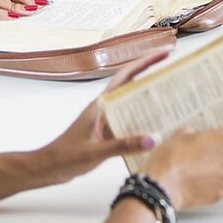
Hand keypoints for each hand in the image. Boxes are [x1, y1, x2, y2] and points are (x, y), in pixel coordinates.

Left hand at [35, 52, 168, 184]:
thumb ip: (122, 146)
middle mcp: (104, 108)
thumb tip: (152, 139)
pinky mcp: (107, 131)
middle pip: (132, 84)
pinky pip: (129, 118)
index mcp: (100, 105)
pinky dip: (143, 117)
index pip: (125, 76)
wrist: (47, 168)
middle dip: (152, 75)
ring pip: (132, 101)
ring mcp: (105, 119)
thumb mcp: (94, 152)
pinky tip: (156, 125)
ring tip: (172, 96)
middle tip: (175, 74)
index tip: (163, 54)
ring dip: (149, 96)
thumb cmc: (64, 157)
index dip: (145, 63)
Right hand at [144, 121, 222, 209]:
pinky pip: (220, 185)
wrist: (163, 183)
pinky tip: (195, 180)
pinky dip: (211, 183)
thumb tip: (196, 138)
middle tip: (199, 156)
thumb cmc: (171, 158)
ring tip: (193, 169)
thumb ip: (198, 134)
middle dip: (221, 154)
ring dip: (215, 169)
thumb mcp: (183, 134)